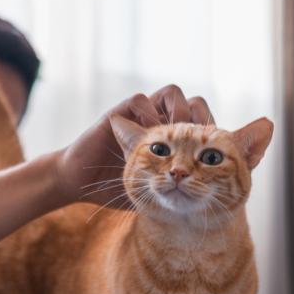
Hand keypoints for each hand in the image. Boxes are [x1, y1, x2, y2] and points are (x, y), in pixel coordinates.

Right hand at [52, 85, 216, 208]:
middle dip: (198, 119)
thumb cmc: (118, 192)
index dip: (211, 132)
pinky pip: (140, 99)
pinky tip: (147, 136)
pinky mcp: (121, 114)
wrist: (81, 184)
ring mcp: (141, 117)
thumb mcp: (156, 195)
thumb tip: (211, 199)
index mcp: (173, 141)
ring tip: (173, 136)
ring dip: (176, 112)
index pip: (203, 123)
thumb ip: (178, 190)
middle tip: (196, 141)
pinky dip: (147, 113)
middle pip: (193, 103)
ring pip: (171, 93)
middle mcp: (160, 124)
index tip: (210, 151)